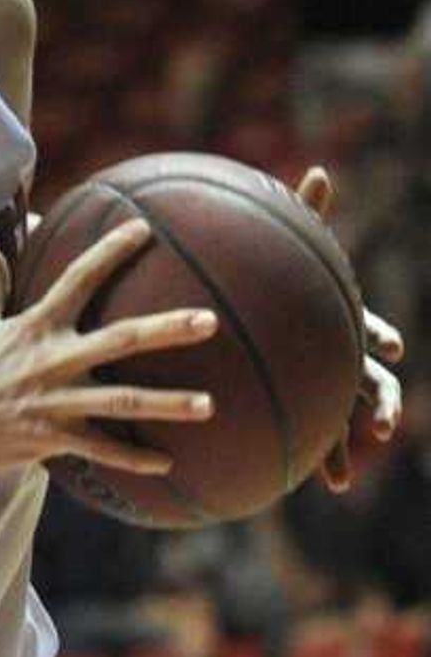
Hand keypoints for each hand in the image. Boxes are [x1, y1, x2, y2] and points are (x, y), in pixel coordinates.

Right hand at [0, 219, 218, 482]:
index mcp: (33, 327)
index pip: (78, 278)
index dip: (111, 251)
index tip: (144, 230)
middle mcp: (51, 361)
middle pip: (121, 340)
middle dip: (168, 330)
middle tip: (209, 321)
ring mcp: (54, 402)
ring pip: (123, 401)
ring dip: (168, 403)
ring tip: (209, 404)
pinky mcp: (51, 439)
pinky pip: (101, 449)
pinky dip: (133, 458)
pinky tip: (166, 462)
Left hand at [292, 166, 404, 490]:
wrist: (266, 327)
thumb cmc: (282, 285)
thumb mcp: (294, 255)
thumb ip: (306, 217)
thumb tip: (319, 171)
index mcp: (342, 325)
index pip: (369, 330)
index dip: (380, 336)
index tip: (390, 346)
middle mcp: (342, 359)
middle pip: (371, 385)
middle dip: (381, 404)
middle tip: (385, 425)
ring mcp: (327, 389)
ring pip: (342, 424)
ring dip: (342, 451)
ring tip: (338, 480)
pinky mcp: (305, 409)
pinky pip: (311, 440)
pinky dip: (314, 461)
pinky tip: (310, 485)